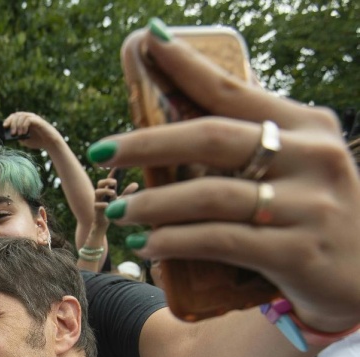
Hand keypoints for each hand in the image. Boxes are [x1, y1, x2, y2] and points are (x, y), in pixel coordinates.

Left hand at [3, 112, 62, 151]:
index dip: (8, 120)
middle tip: (11, 133)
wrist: (50, 143)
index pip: (14, 116)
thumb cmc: (37, 141)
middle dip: (12, 123)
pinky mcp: (38, 121)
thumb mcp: (24, 140)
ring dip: (17, 125)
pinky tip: (23, 133)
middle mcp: (28, 117)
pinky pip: (28, 119)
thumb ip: (18, 137)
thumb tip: (10, 134)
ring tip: (17, 134)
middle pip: (16, 115)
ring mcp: (33, 118)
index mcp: (24, 121)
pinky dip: (24, 126)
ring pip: (22, 116)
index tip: (4, 127)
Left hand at [89, 20, 359, 332]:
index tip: (147, 43)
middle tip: (102, 151)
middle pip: (211, 139)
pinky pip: (220, 241)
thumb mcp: (296, 167)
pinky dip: (175, 242)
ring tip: (118, 212)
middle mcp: (313, 158)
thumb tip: (174, 117)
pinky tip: (146, 246)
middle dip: (147, 144)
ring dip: (152, 203)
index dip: (186, 66)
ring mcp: (309, 206)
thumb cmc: (313, 215)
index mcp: (308, 127)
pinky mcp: (298, 253)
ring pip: (209, 195)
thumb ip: (250, 144)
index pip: (234, 91)